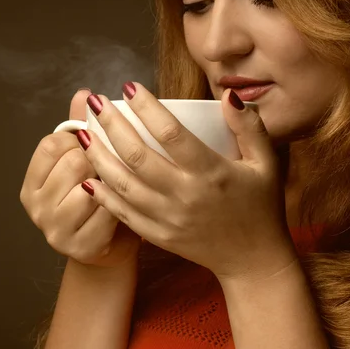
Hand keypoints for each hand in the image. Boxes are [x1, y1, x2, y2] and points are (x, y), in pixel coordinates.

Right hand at [19, 88, 141, 270]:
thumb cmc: (99, 196)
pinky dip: (122, 204)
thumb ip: (82, 129)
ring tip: (117, 187)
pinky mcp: (80, 246)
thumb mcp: (85, 162)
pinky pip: (109, 210)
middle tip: (110, 168)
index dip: (79, 139)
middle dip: (98, 160)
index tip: (94, 145)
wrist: (110, 247)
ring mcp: (55, 230)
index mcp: (32, 182)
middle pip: (74, 162)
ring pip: (91, 186)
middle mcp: (36, 207)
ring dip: (111, 183)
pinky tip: (125, 205)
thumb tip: (86, 94)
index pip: (52, 144)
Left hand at [76, 82, 297, 282]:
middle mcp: (185, 195)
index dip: (146, 107)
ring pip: (122, 184)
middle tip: (95, 103)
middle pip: (137, 155)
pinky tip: (87, 176)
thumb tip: (228, 95)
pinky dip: (102, 194)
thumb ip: (250, 128)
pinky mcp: (159, 236)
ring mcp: (168, 218)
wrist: (253, 260)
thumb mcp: (266, 164)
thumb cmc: (261, 206)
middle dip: (111, 125)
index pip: (170, 133)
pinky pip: (123, 213)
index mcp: (211, 173)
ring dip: (98, 157)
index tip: (129, 88)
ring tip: (82, 134)